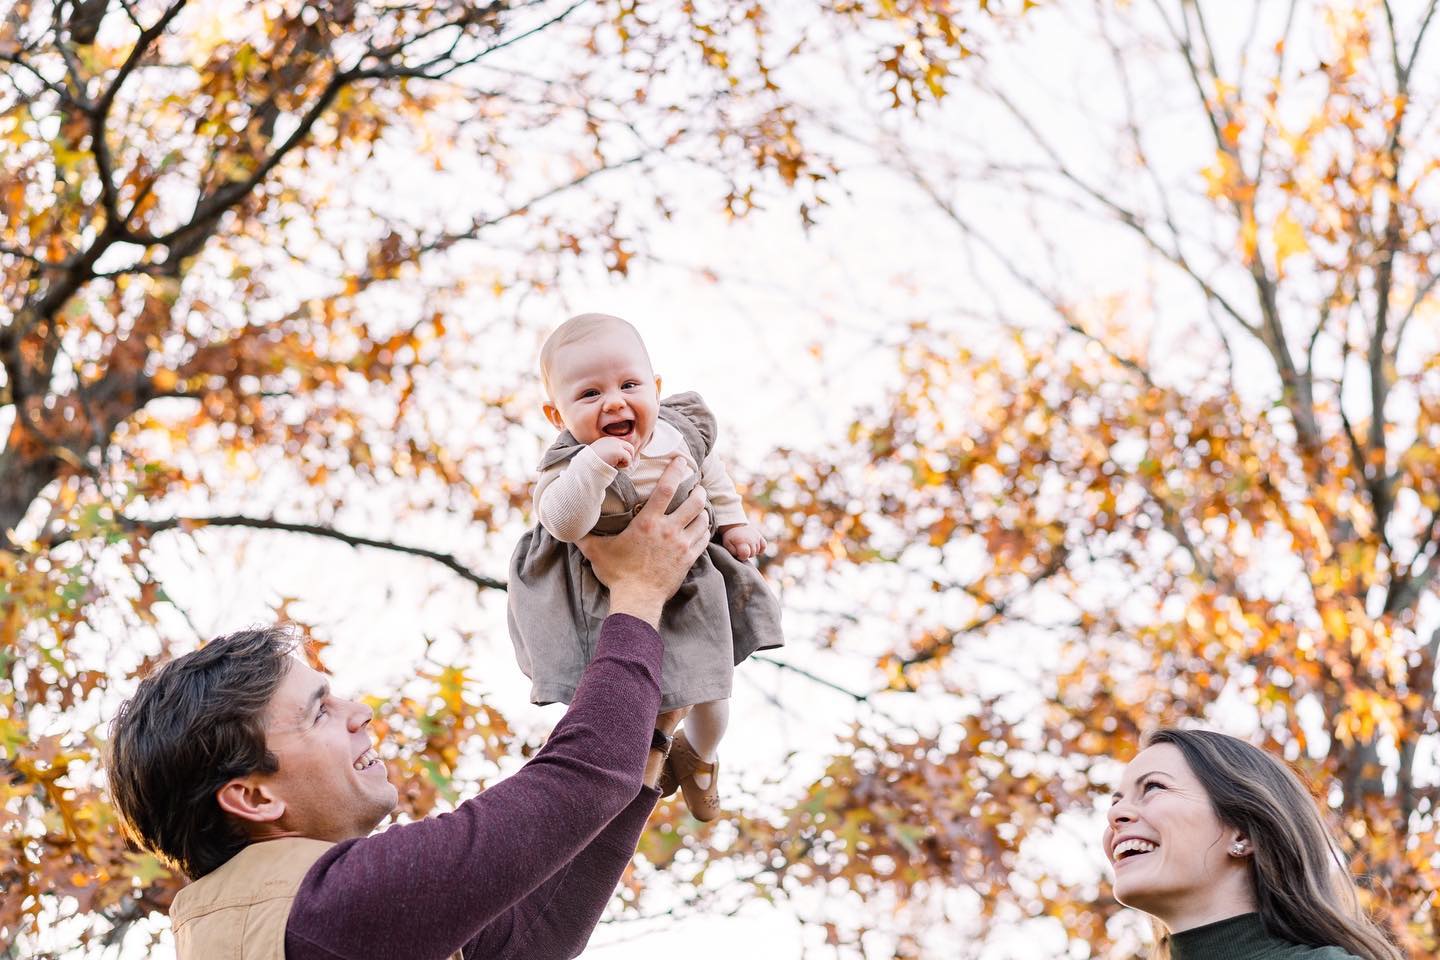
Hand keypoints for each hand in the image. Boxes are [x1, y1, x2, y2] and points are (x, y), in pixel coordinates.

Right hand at [576, 458, 708, 626]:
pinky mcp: (689, 559)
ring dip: (702, 510)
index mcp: (648, 522)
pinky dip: (704, 529)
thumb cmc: (617, 574)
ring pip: (702, 519)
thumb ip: (584, 536)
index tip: (681, 461)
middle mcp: (668, 530)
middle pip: (693, 502)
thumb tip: (567, 525)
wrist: (637, 600)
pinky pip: (704, 538)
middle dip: (697, 491)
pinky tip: (701, 526)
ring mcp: (682, 545)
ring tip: (700, 506)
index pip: (667, 488)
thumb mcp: (597, 551)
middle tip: (696, 486)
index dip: (676, 470)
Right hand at [589, 436, 634, 469]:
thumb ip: (610, 452)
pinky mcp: (618, 451)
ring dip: (627, 460)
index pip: (623, 444)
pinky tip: (616, 466)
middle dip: (628, 456)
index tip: (617, 462)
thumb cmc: (592, 463)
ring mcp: (616, 444)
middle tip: (620, 464)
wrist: (586, 466)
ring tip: (617, 465)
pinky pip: (629, 458)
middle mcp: (612, 440)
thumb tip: (621, 458)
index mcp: (607, 440)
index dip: (623, 453)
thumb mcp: (600, 454)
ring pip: (631, 451)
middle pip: (629, 447)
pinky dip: (625, 464)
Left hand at [720, 523, 766, 561]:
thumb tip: (740, 555)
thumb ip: (732, 552)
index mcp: (742, 541)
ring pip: (757, 551)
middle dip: (746, 554)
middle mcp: (751, 540)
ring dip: (751, 551)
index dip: (741, 557)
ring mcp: (756, 538)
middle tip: (740, 549)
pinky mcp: (760, 536)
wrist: (734, 525)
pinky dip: (760, 549)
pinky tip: (753, 547)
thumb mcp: (727, 544)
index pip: (745, 555)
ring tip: (745, 546)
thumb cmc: (730, 536)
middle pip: (752, 554)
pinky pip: (764, 546)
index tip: (738, 553)